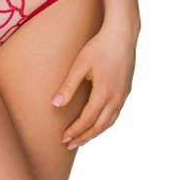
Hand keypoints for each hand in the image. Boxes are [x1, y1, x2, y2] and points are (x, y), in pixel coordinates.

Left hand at [51, 22, 137, 148]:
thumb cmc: (99, 47)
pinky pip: (116, 113)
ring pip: (110, 122)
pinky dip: (106, 123)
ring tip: (83, 139)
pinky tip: (99, 122)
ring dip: (95, 132)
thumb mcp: (80, 64)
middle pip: (99, 126)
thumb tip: (55, 104)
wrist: (123, 34)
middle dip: (84, 137)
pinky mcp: (126, 90)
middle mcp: (116, 98)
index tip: (64, 138)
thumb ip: (68, 86)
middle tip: (70, 144)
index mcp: (104, 93)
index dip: (75, 131)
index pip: (87, 120)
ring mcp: (123, 95)